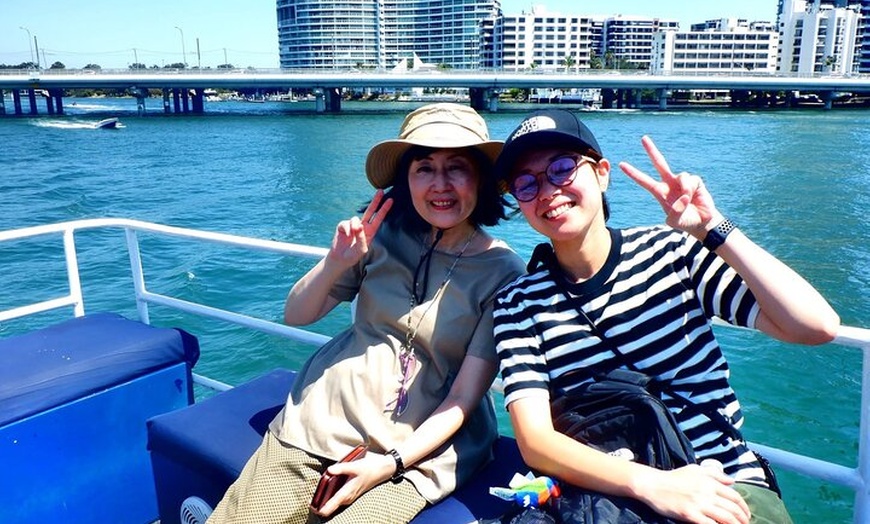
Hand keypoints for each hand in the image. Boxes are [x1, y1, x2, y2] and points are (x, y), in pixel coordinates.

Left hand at [310, 451, 396, 516]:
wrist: (381, 471)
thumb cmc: (368, 469)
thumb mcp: (354, 466)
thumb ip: (340, 468)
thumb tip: (328, 470)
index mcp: (346, 493)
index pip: (329, 507)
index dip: (318, 509)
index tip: (310, 505)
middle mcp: (347, 498)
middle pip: (329, 507)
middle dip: (318, 504)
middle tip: (309, 497)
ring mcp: (348, 497)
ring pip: (333, 503)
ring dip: (324, 500)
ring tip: (315, 493)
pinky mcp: (349, 494)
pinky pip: (337, 500)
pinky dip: (329, 497)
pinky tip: (326, 489)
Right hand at [327, 190, 392, 268]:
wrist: (340, 258)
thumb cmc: (353, 255)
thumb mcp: (361, 250)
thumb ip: (361, 238)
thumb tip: (358, 225)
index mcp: (370, 231)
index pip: (379, 218)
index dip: (384, 209)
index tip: (391, 200)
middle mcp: (363, 226)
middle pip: (370, 211)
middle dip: (375, 201)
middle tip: (381, 191)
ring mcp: (353, 225)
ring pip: (355, 219)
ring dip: (354, 227)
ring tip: (351, 235)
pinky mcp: (343, 226)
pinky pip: (345, 223)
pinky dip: (345, 229)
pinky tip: (345, 235)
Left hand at [619, 136, 720, 238]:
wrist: (702, 222)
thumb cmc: (685, 221)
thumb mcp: (675, 221)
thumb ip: (676, 212)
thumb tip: (682, 198)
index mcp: (660, 192)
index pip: (644, 181)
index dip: (633, 173)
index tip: (621, 164)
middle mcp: (669, 183)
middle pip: (659, 163)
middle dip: (652, 150)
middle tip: (643, 138)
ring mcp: (681, 181)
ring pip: (681, 176)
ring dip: (684, 189)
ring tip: (687, 201)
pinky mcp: (694, 181)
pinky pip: (690, 180)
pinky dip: (690, 189)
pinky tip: (693, 196)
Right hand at [635, 464, 749, 523]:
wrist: (654, 485)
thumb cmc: (673, 477)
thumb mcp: (695, 469)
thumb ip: (714, 474)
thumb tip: (732, 480)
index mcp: (710, 482)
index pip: (734, 496)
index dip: (744, 507)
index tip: (746, 515)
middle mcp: (707, 493)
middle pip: (733, 509)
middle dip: (743, 519)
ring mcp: (699, 504)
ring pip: (726, 518)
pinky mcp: (690, 515)